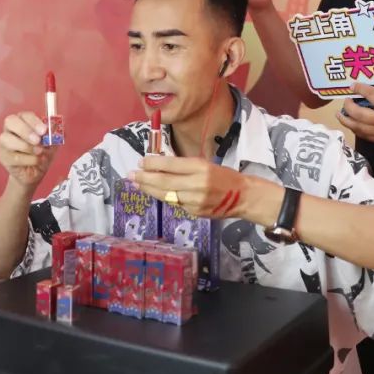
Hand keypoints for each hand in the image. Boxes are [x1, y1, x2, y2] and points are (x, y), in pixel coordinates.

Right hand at [0, 112, 56, 192]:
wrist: (35, 173)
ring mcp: (4, 143)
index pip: (24, 115)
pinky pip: (13, 156)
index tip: (44, 130)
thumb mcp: (53, 143)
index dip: (33, 121)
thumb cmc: (42, 154)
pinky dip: (28, 159)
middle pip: (10, 121)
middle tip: (38, 140)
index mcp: (23, 121)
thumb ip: (56, 134)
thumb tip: (59, 127)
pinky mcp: (3, 157)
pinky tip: (36, 161)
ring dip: (26, 146)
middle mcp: (10, 129)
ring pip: (8, 139)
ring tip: (39, 152)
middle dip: (25, 130)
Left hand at [130, 156, 247, 218]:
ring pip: (166, 195)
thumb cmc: (223, 176)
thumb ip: (183, 166)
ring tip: (137, 184)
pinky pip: (174, 203)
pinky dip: (163, 197)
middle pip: (164, 181)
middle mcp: (197, 183)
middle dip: (145, 178)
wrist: (242, 196)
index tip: (141, 161)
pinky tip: (154, 193)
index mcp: (200, 167)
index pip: (171, 164)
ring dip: (149, 189)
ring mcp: (195, 200)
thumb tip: (157, 165)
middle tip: (131, 174)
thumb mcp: (205, 164)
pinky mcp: (194, 212)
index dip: (153, 163)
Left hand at [337, 83, 373, 146]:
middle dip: (348, 107)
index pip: (371, 95)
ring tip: (340, 115)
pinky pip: (366, 136)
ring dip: (347, 121)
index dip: (360, 88)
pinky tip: (353, 125)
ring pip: (359, 128)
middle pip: (359, 115)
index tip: (353, 85)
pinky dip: (357, 130)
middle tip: (345, 100)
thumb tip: (373, 87)